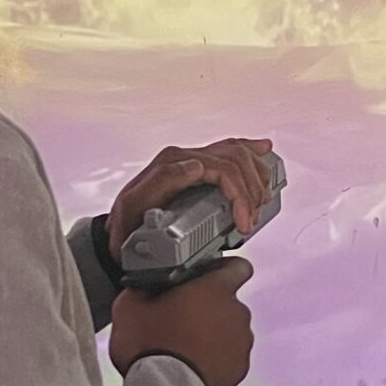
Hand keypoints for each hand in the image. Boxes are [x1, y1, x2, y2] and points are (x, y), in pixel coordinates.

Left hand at [106, 137, 276, 268]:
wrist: (120, 236)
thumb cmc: (127, 227)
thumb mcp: (134, 207)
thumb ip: (162, 182)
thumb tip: (197, 166)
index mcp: (171, 163)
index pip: (221, 168)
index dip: (239, 195)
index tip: (243, 222)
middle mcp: (183, 157)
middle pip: (234, 159)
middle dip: (251, 190)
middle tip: (250, 219)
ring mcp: (191, 159)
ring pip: (236, 153)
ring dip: (256, 176)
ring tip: (260, 202)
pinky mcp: (197, 168)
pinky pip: (228, 151)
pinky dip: (250, 149)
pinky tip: (264, 149)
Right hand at [112, 258, 254, 385]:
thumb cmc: (152, 348)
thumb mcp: (130, 306)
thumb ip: (142, 288)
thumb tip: (142, 288)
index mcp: (216, 289)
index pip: (237, 266)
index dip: (222, 268)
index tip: (209, 274)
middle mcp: (236, 313)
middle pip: (228, 302)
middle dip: (207, 306)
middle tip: (179, 315)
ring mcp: (241, 344)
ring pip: (229, 330)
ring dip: (211, 334)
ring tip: (181, 345)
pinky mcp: (238, 370)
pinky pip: (228, 357)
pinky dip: (214, 358)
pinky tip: (189, 365)